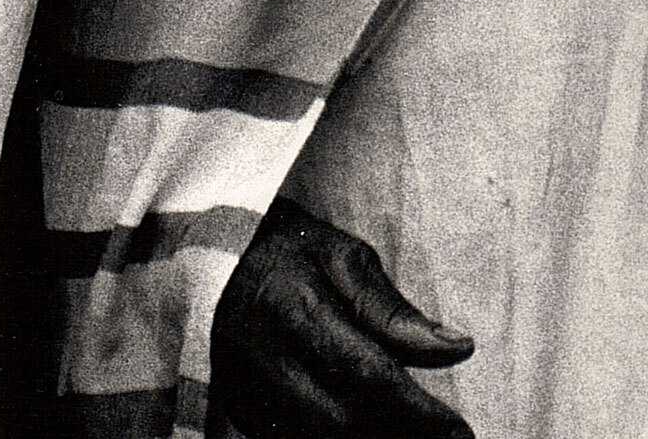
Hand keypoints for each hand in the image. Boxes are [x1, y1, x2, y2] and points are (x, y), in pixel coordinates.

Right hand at [212, 198, 473, 436]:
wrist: (208, 251)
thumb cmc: (285, 249)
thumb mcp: (340, 257)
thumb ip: (393, 310)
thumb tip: (457, 348)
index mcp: (291, 304)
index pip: (367, 374)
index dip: (419, 413)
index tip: (460, 431)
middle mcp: (260, 350)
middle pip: (343, 420)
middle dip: (401, 435)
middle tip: (443, 438)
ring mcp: (241, 382)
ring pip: (316, 437)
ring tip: (409, 433)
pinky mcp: (235, 402)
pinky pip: (289, 437)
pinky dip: (333, 437)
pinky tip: (364, 427)